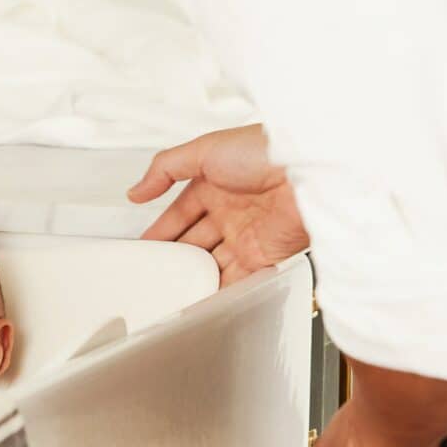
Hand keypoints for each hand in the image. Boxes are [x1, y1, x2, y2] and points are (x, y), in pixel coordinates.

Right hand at [127, 124, 310, 285]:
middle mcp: (230, 210)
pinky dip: (221, 289)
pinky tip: (203, 297)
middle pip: (194, 241)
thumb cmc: (265, 150)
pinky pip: (237, 277)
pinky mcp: (265, 255)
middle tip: (154, 273)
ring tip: (172, 291)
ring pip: (213, 262)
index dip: (161, 230)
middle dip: (175, 257)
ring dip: (195, 277)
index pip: (179, 213)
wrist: (310, 171)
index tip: (143, 247)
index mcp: (214, 184)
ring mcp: (247, 234)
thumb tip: (136, 191)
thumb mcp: (202, 149)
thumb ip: (164, 169)